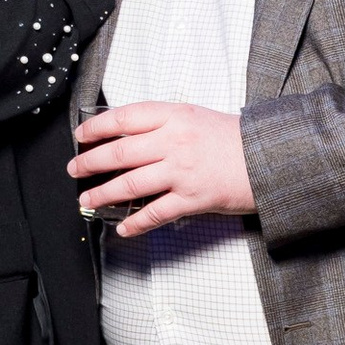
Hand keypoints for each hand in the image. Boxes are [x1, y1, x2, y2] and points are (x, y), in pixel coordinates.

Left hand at [70, 102, 255, 234]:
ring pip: (129, 184)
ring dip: (102, 194)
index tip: (81, 135)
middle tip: (75, 168)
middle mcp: (174, 142)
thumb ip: (165, 124)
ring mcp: (182, 171)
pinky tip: (123, 228)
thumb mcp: (197, 117)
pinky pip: (155, 213)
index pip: (124, 118)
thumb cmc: (236, 139)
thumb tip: (129, 136)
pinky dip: (135, 223)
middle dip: (90, 162)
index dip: (97, 127)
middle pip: (119, 152)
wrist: (269, 157)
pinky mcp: (192, 198)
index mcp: (175, 116)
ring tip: (87, 199)